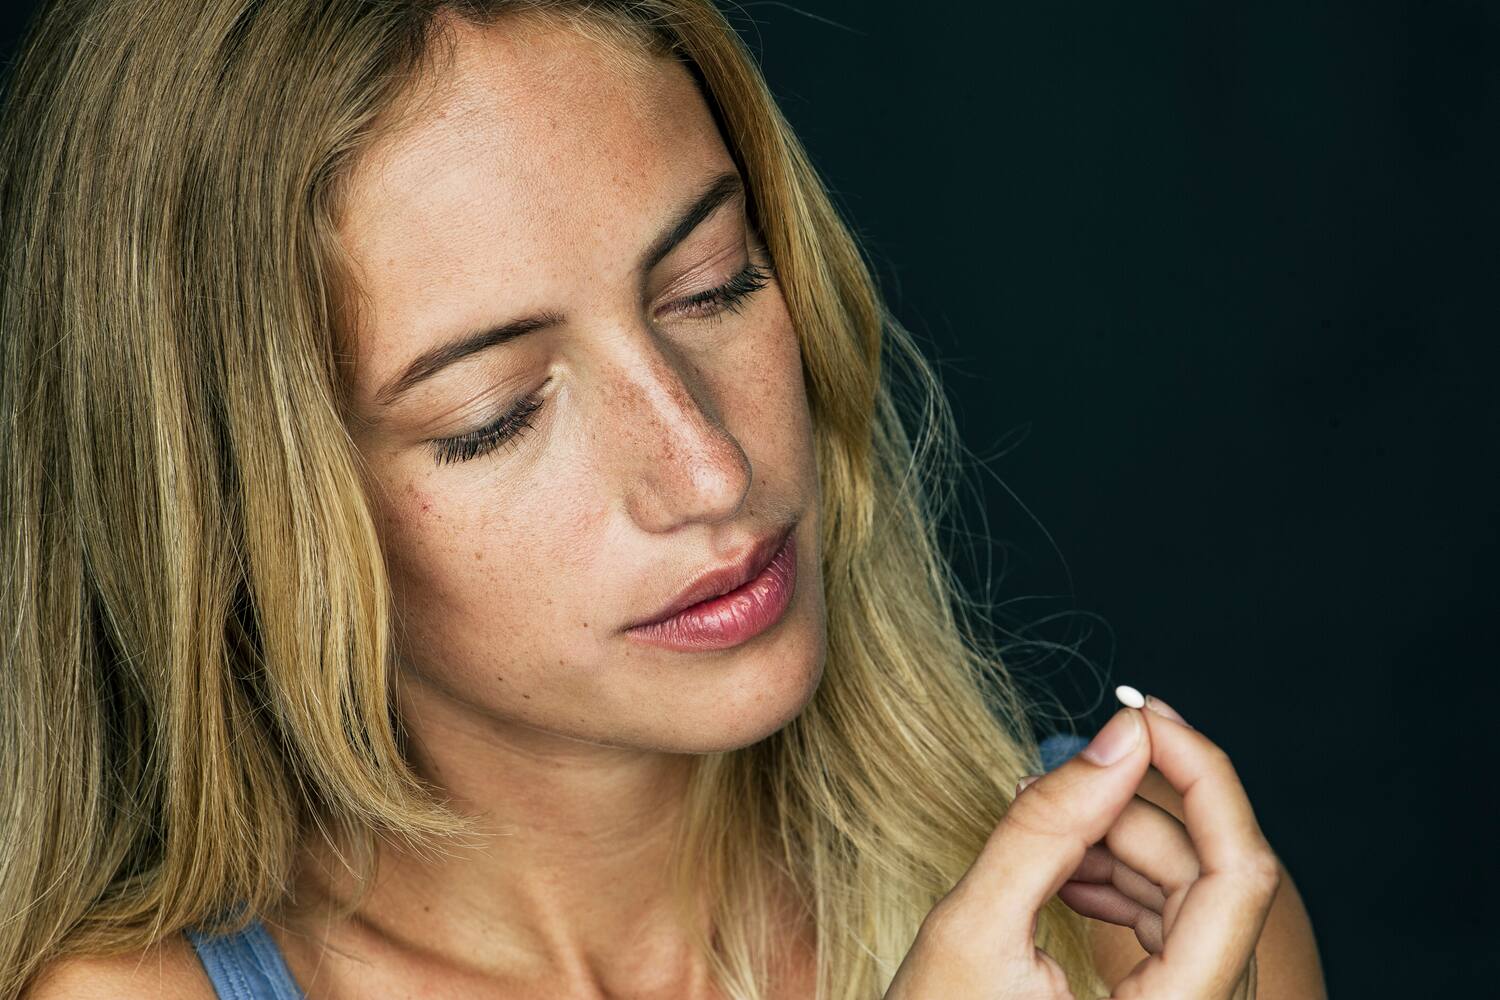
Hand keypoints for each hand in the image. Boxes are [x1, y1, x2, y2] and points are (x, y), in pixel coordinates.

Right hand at [883, 700, 1279, 998]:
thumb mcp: (974, 931)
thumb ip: (1046, 828)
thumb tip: (1121, 735)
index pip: (1238, 876)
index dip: (1201, 776)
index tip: (1141, 713)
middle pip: (1209, 880)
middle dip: (1131, 814)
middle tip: (1047, 786)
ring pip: (1189, 897)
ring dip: (1117, 846)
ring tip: (1041, 838)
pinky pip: (1170, 926)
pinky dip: (1117, 882)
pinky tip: (1063, 873)